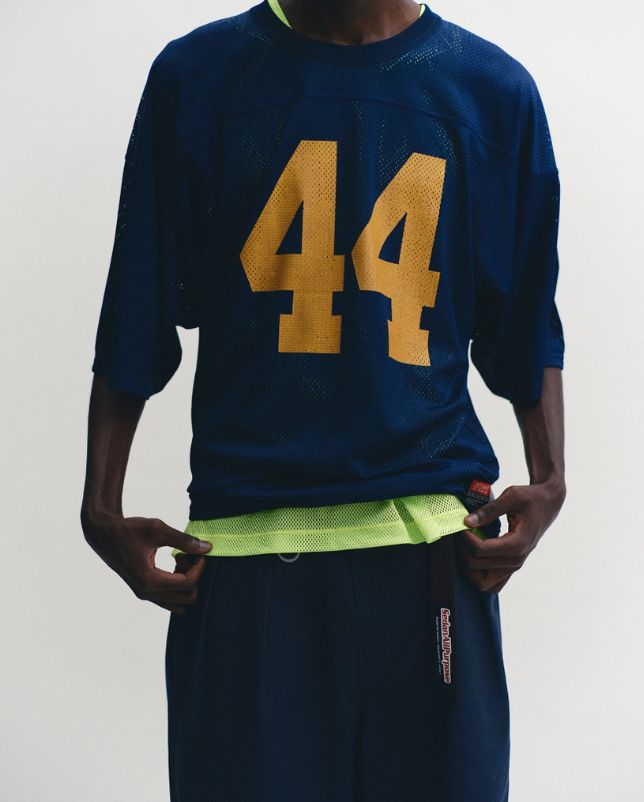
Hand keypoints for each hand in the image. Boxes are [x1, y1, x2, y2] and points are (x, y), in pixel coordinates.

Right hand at [81, 509, 211, 613]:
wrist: (104, 534)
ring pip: (179, 603)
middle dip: (194, 576)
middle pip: (188, 598)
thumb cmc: (129, 529)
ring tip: (180, 559)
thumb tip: (208, 548)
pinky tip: (173, 564)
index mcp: (149, 580)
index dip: (200, 567)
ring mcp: (144, 595)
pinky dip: (178, 586)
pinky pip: (170, 599)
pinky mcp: (143, 592)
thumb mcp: (158, 529)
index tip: (198, 550)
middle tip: (188, 555)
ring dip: (186, 583)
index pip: (188, 584)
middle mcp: (146, 593)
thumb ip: (184, 540)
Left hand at [455, 480, 565, 592]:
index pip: (480, 550)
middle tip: (460, 534)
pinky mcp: (512, 567)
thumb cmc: (532, 498)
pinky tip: (473, 556)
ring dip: (469, 567)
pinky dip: (479, 575)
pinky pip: (492, 584)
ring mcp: (515, 566)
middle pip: (477, 566)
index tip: (460, 525)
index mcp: (518, 543)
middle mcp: (517, 560)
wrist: (548, 504)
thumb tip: (467, 522)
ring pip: (483, 583)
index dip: (464, 538)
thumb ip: (489, 510)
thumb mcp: (512, 496)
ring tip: (465, 546)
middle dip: (462, 550)